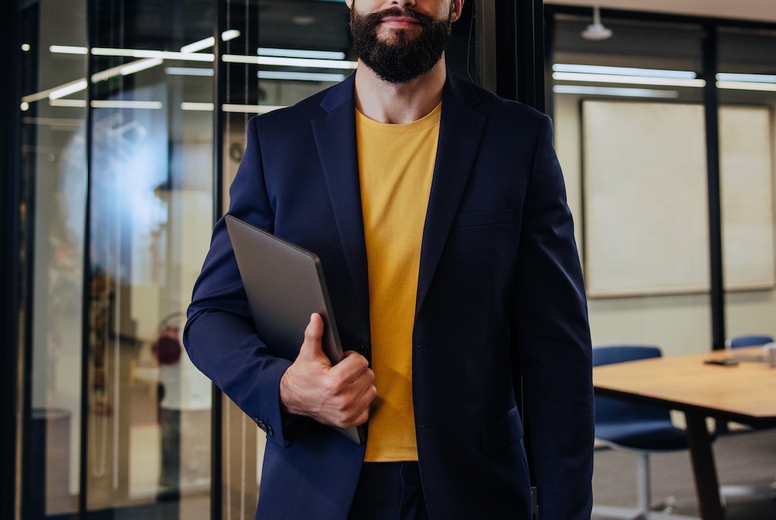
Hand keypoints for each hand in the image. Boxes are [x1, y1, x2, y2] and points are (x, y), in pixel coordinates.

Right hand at [279, 313, 375, 428]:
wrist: (291, 398)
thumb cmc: (302, 376)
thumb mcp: (307, 353)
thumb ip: (314, 334)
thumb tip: (317, 318)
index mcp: (334, 382)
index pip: (361, 362)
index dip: (352, 358)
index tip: (342, 361)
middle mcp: (342, 399)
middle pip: (368, 375)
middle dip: (357, 371)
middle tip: (343, 372)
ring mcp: (346, 413)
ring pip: (371, 390)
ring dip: (361, 385)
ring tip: (346, 383)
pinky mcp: (347, 422)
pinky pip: (367, 409)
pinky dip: (360, 402)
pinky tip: (348, 396)